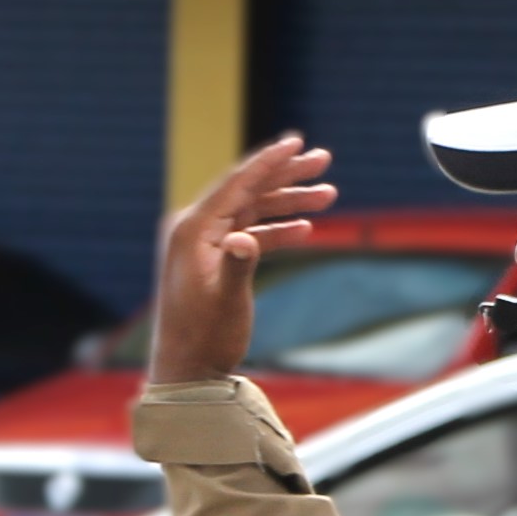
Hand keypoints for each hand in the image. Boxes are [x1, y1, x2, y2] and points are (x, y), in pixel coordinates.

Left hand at [150, 135, 337, 384]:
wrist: (187, 373)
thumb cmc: (204, 339)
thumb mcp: (225, 302)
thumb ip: (237, 267)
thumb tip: (245, 239)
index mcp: (192, 230)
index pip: (236, 184)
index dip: (269, 162)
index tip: (298, 142)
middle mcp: (194, 230)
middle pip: (247, 190)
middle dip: (287, 176)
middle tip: (324, 160)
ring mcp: (204, 245)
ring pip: (252, 211)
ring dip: (289, 204)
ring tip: (328, 195)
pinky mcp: (214, 261)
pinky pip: (249, 234)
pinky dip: (276, 230)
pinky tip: (305, 230)